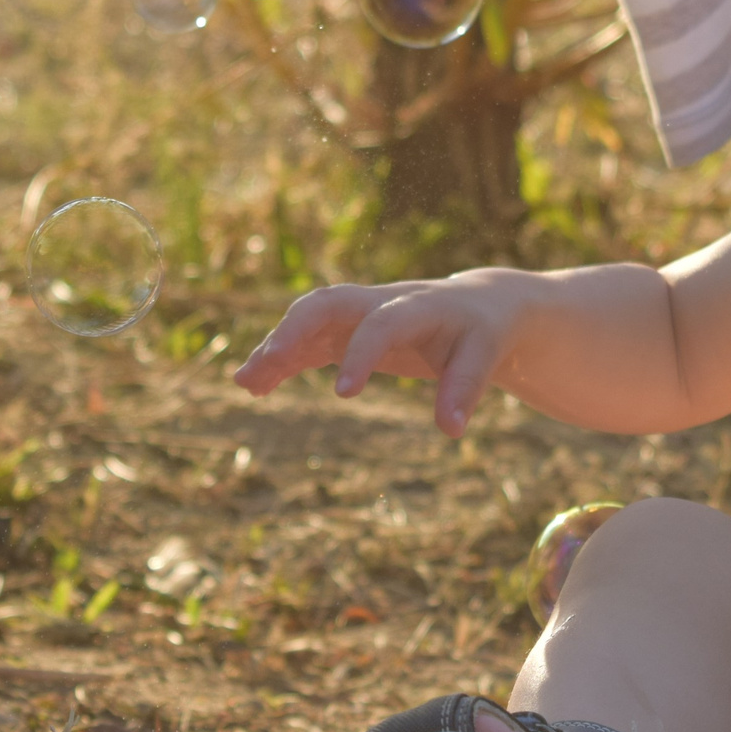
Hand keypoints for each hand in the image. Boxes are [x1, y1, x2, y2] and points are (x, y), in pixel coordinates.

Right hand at [231, 272, 526, 436]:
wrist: (480, 303)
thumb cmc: (481, 331)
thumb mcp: (483, 354)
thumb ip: (465, 387)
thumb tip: (452, 430)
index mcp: (417, 305)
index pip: (383, 322)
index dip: (362, 353)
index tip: (344, 395)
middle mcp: (380, 301)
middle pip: (328, 303)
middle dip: (295, 330)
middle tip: (268, 363)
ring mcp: (360, 313)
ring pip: (309, 320)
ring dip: (278, 346)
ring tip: (247, 383)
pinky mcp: (349, 329)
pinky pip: (308, 340)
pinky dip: (282, 360)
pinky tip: (255, 386)